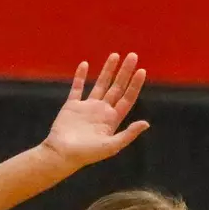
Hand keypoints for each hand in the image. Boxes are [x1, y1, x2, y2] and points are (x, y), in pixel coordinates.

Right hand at [42, 53, 149, 167]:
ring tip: (115, 55)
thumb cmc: (86, 154)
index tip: (142, 71)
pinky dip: (80, 76)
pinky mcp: (72, 106)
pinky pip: (77, 88)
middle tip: (133, 56)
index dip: (135, 85)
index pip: (127, 99)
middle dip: (125, 72)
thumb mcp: (111, 146)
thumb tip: (146, 124)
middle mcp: (101, 112)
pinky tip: (85, 64)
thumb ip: (128, 134)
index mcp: (112, 120)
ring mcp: (87, 108)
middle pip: (117, 88)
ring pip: (100, 84)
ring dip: (108, 70)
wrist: (62, 154)